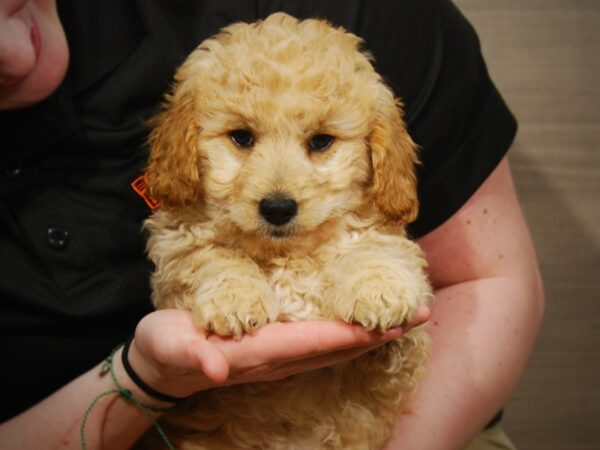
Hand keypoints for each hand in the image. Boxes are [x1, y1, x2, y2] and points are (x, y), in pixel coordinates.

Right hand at [127, 307, 429, 399]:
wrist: (161, 369)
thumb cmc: (164, 348)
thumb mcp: (169, 346)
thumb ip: (191, 354)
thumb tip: (212, 368)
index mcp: (259, 352)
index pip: (315, 342)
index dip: (353, 334)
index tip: (389, 325)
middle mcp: (278, 359)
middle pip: (338, 348)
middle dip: (380, 334)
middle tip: (421, 315)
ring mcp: (280, 358)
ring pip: (336, 348)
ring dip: (373, 335)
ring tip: (406, 320)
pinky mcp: (277, 352)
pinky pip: (323, 345)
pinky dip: (351, 336)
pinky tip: (366, 327)